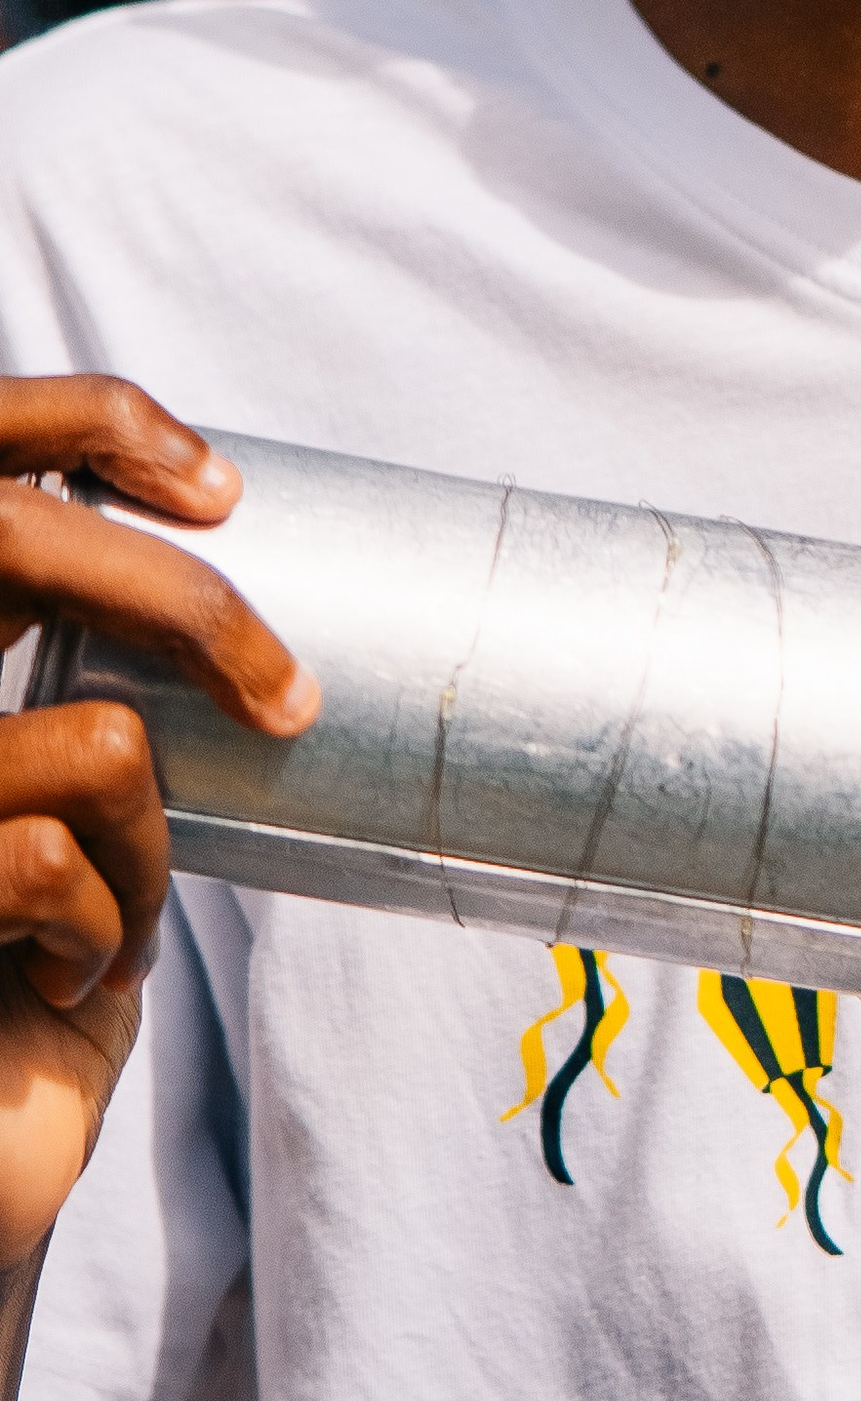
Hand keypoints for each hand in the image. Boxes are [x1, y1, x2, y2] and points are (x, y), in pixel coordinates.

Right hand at [0, 376, 315, 1270]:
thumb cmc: (3, 961)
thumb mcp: (38, 797)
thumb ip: (74, 682)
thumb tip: (222, 554)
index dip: (93, 418)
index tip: (221, 488)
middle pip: (15, 541)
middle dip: (193, 609)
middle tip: (292, 702)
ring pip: (99, 741)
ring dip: (149, 852)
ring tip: (118, 928)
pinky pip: (58, 857)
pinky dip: (102, 929)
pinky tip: (71, 981)